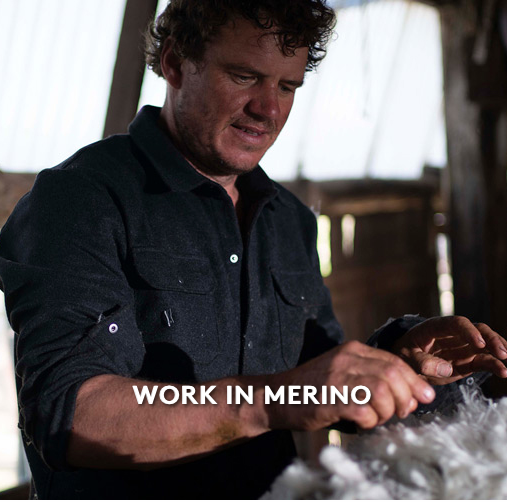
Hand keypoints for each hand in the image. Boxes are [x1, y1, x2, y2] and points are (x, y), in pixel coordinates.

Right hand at [267, 341, 434, 430]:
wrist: (278, 395)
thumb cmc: (315, 388)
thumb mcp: (343, 372)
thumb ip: (373, 378)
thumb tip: (410, 396)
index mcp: (352, 350)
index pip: (394, 361)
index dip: (414, 380)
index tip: (425, 396)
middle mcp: (346, 359)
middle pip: (393, 374)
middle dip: (406, 397)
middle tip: (403, 412)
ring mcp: (337, 378)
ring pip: (383, 391)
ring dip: (388, 411)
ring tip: (379, 418)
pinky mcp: (330, 399)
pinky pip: (364, 410)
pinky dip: (371, 421)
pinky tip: (363, 423)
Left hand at [393, 316, 506, 384]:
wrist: (406, 364)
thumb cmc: (404, 354)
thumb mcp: (406, 358)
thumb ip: (422, 362)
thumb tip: (445, 368)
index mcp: (435, 327)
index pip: (456, 323)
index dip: (469, 331)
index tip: (478, 343)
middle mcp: (453, 334)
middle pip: (477, 329)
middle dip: (490, 339)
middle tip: (501, 353)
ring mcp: (462, 347)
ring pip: (485, 344)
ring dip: (497, 350)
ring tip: (505, 361)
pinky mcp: (467, 361)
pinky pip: (483, 361)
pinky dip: (494, 365)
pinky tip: (503, 372)